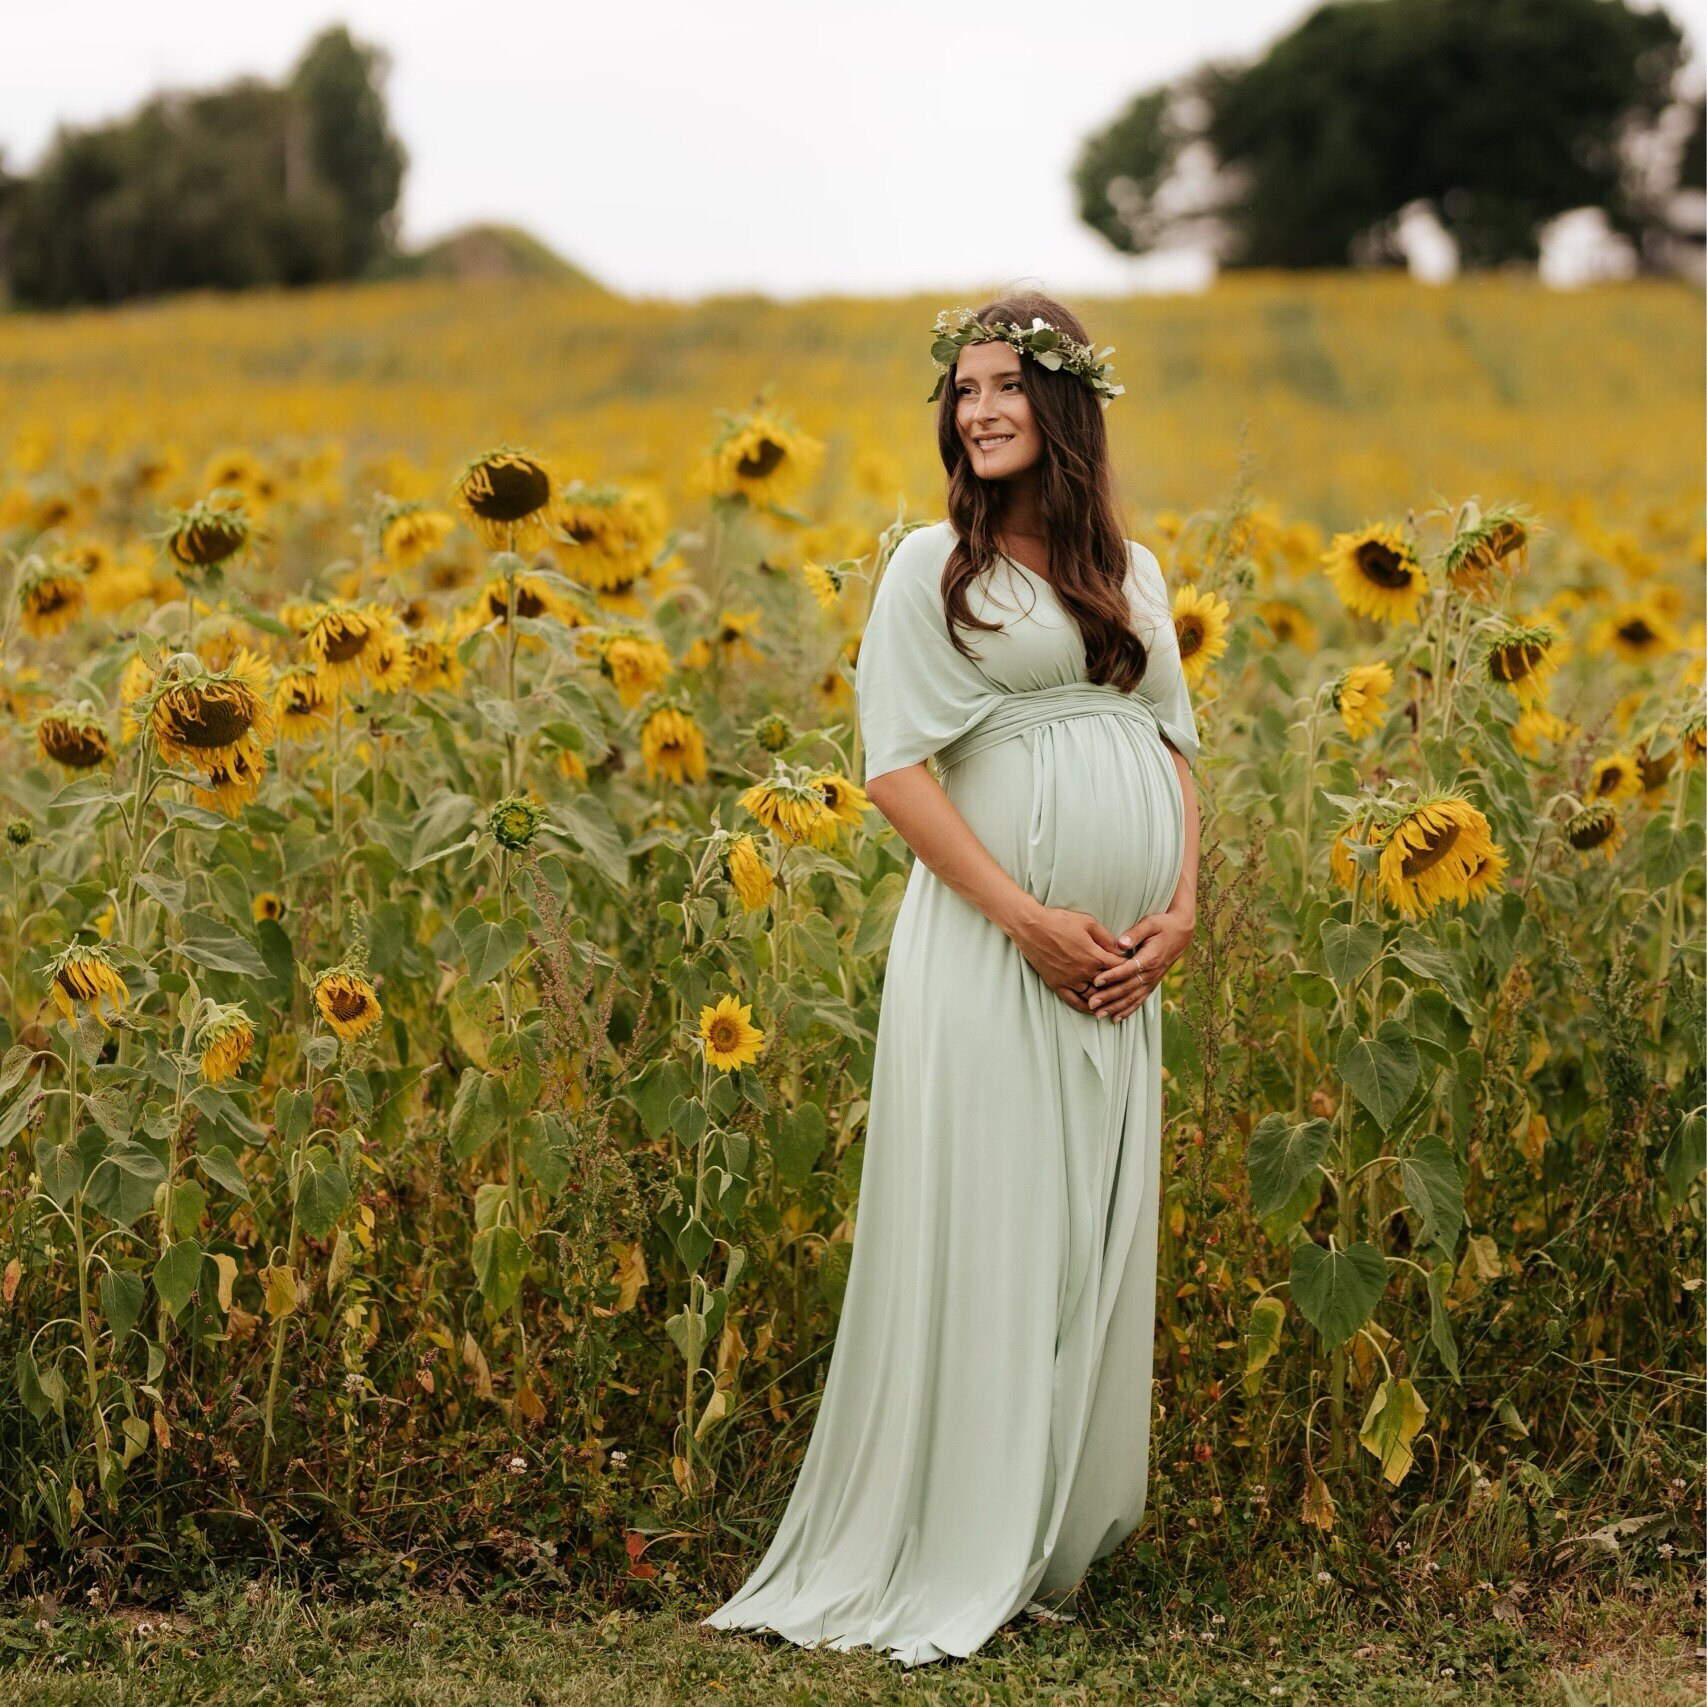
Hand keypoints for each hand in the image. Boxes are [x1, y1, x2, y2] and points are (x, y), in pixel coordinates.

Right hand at [1010, 904, 1127, 1013]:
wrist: (1032, 927)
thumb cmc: (1060, 921)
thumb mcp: (1088, 923)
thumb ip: (1106, 938)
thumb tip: (1121, 949)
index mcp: (1095, 956)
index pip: (1120, 967)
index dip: (1129, 967)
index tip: (1134, 966)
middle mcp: (1084, 972)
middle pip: (1109, 984)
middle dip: (1120, 984)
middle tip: (1127, 985)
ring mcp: (1070, 981)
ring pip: (1094, 996)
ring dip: (1105, 998)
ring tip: (1113, 998)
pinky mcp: (1057, 985)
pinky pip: (1074, 1001)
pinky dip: (1086, 1007)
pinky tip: (1093, 1008)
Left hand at [1085, 907, 1194, 1021]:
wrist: (1181, 932)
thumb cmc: (1163, 925)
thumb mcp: (1150, 923)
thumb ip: (1135, 933)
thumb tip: (1120, 943)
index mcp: (1150, 957)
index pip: (1128, 969)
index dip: (1112, 976)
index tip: (1096, 981)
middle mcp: (1151, 973)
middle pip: (1128, 988)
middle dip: (1109, 997)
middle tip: (1091, 1003)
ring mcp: (1152, 981)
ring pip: (1132, 998)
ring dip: (1115, 1008)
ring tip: (1098, 1015)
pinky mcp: (1152, 984)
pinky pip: (1139, 1001)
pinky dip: (1127, 1011)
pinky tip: (1115, 1019)